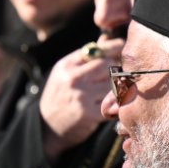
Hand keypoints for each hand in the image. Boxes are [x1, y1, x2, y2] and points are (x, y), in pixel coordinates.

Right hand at [38, 41, 120, 157]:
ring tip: (113, 92)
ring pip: (112, 84)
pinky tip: (112, 106)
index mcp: (66, 65)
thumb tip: (107, 40)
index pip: (96, 49)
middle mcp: (72, 78)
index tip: (122, 46)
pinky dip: (115, 105)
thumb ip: (85, 58)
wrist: (47, 128)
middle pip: (107, 65)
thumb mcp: (65, 73)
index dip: (113, 47)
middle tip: (118, 75)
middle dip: (115, 69)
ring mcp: (81, 96)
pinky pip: (112, 104)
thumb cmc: (61, 96)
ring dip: (117, 88)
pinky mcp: (89, 114)